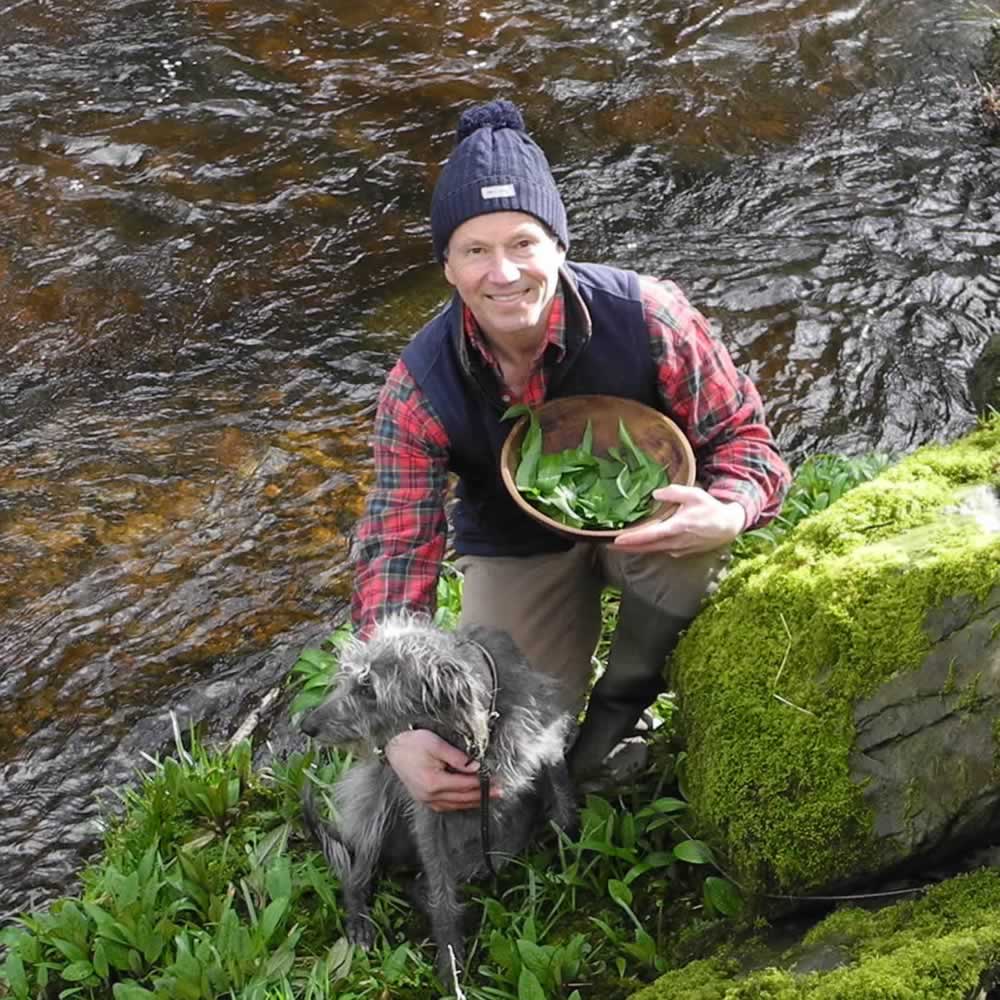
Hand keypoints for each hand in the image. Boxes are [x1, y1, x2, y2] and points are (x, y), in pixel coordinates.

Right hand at [383, 729, 498, 811]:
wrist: (391, 747)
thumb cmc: (411, 742)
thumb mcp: (436, 744)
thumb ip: (457, 757)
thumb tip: (475, 767)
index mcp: (433, 782)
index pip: (465, 785)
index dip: (482, 783)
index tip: (496, 780)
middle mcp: (429, 795)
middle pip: (462, 797)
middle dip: (482, 794)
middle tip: (498, 792)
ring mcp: (425, 799)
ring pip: (454, 804)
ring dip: (472, 801)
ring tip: (487, 797)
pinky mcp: (423, 798)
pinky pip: (445, 805)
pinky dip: (459, 803)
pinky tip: (466, 800)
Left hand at [613, 484, 745, 555]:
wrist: (728, 526)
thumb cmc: (711, 509)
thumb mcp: (694, 494)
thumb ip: (673, 492)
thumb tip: (655, 494)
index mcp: (677, 528)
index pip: (650, 536)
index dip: (632, 539)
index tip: (616, 540)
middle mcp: (675, 542)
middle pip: (646, 548)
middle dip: (626, 548)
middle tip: (607, 545)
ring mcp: (678, 549)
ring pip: (652, 551)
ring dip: (635, 549)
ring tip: (618, 545)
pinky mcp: (681, 552)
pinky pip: (660, 550)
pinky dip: (648, 547)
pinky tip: (639, 543)